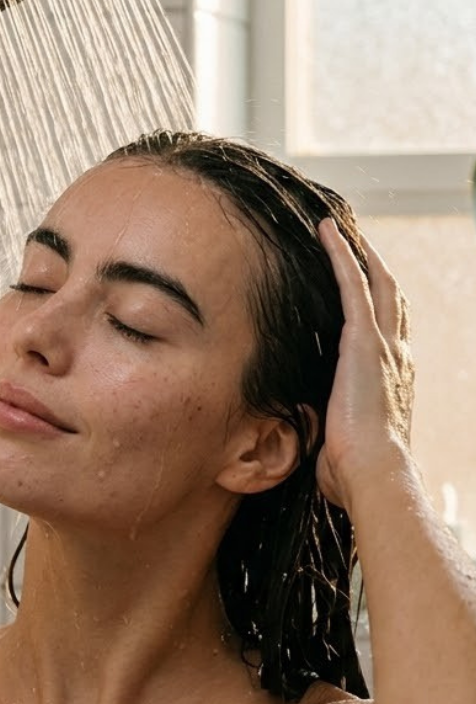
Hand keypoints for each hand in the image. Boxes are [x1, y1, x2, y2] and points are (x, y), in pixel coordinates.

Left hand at [315, 219, 415, 510]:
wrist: (374, 476)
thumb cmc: (355, 475)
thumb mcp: (342, 446)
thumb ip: (330, 432)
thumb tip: (308, 440)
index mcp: (392, 382)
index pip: (388, 333)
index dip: (379, 308)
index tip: (365, 289)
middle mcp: (396, 357)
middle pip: (391, 299)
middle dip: (375, 267)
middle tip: (356, 242)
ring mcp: (383, 346)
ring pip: (375, 283)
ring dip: (357, 252)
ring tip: (337, 228)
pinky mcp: (363, 339)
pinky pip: (352, 283)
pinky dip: (341, 254)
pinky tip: (327, 231)